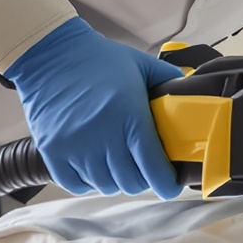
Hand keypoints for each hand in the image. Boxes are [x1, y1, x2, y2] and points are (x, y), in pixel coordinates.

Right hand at [1, 17, 184, 196]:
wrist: (51, 55)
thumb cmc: (97, 60)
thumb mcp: (141, 65)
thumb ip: (169, 80)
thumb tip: (191, 94)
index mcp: (130, 118)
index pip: (154, 170)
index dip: (167, 184)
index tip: (170, 184)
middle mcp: (103, 137)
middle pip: (132, 183)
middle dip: (143, 179)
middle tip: (143, 166)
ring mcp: (76, 148)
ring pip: (106, 186)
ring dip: (116, 179)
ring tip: (117, 160)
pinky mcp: (53, 153)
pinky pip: (77, 185)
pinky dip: (88, 180)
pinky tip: (93, 162)